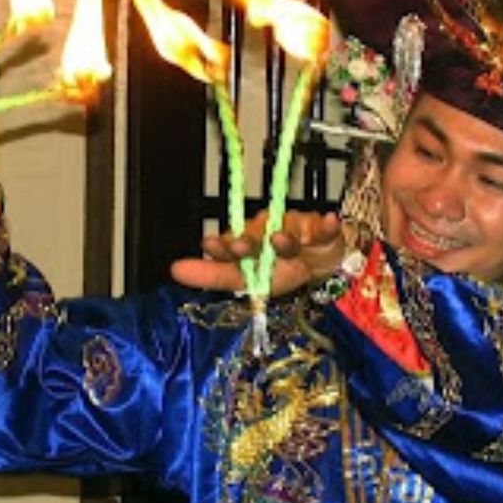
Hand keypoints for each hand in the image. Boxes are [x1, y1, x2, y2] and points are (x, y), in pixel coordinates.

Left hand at [171, 209, 346, 296]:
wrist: (322, 262)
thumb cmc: (282, 269)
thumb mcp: (250, 281)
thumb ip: (212, 276)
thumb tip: (173, 268)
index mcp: (247, 248)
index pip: (230, 247)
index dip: (220, 247)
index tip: (208, 244)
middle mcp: (267, 235)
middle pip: (257, 238)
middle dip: (248, 242)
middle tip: (239, 245)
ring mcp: (294, 230)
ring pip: (288, 233)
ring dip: (284, 238)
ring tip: (279, 240)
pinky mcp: (320, 230)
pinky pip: (324, 228)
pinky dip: (327, 226)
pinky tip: (328, 221)